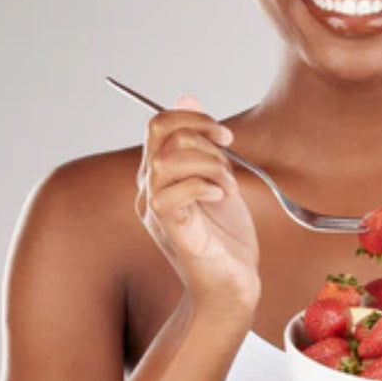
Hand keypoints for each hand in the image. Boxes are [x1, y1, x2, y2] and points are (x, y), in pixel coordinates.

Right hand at [136, 94, 259, 309]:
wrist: (232, 285)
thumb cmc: (226, 238)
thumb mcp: (219, 177)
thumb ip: (203, 142)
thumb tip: (187, 95)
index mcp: (159, 176)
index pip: (159, 125)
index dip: (192, 117)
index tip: (223, 135)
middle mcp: (150, 190)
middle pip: (161, 135)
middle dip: (203, 136)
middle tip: (229, 156)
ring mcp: (157, 211)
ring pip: (166, 162)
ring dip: (208, 164)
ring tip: (228, 185)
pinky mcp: (171, 231)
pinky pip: (171, 195)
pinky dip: (203, 187)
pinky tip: (221, 198)